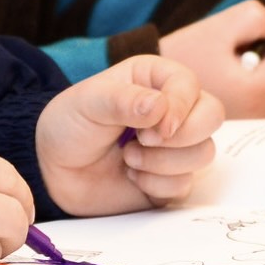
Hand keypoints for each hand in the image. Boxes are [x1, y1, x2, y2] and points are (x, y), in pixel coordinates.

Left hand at [37, 55, 224, 216]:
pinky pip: (185, 185)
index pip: (191, 86)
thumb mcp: (88, 103)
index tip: (157, 128)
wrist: (53, 170)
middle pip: (212, 117)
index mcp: (155, 79)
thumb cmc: (70, 125)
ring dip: (163, 162)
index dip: (181, 107)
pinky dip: (156, 185)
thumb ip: (123, 101)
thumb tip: (161, 107)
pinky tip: (131, 177)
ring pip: (204, 153)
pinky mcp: (171, 179)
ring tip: (128, 158)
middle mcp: (173, 109)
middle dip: (183, 135)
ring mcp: (175, 146)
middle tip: (144, 141)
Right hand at [159, 2, 264, 117]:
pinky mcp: (240, 118)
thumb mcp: (220, 27)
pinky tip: (230, 64)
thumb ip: (258, 18)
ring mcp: (249, 119)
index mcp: (255, 92)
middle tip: (254, 29)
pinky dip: (254, 74)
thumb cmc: (181, 55)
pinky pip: (260, 92)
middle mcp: (257, 113)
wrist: (149, 86)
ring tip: (236, 47)